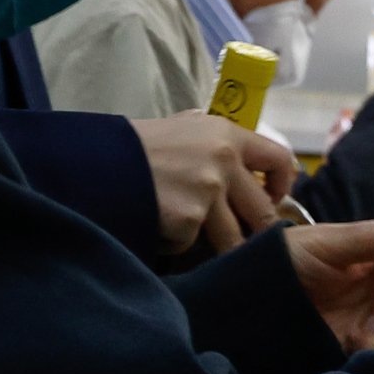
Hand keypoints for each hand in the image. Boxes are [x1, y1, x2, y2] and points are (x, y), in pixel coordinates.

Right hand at [132, 113, 295, 255]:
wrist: (90, 160)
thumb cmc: (133, 146)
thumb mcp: (181, 128)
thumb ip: (216, 143)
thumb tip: (248, 162)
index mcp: (226, 134)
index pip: (280, 159)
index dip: (282, 185)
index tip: (271, 199)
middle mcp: (224, 161)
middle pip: (262, 212)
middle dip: (254, 232)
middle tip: (239, 238)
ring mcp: (207, 192)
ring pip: (232, 239)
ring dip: (215, 246)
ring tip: (190, 237)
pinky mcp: (187, 220)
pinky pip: (191, 244)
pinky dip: (174, 243)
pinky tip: (154, 225)